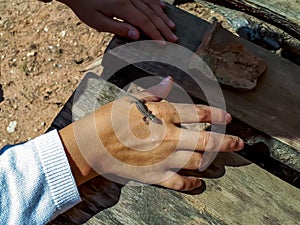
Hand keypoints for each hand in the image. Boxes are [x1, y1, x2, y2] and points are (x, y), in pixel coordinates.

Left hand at [58, 0, 177, 41]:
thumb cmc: (85, 6)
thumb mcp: (97, 22)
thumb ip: (118, 28)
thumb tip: (137, 35)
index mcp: (122, 6)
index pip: (144, 22)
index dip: (155, 34)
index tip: (163, 43)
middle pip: (151, 14)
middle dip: (163, 28)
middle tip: (173, 38)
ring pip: (151, 5)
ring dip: (163, 16)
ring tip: (171, 26)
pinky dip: (156, 2)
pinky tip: (162, 8)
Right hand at [59, 77, 243, 190]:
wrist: (91, 147)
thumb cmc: (108, 120)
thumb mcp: (130, 100)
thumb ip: (154, 92)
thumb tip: (170, 82)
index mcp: (163, 116)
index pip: (198, 114)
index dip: (216, 115)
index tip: (228, 117)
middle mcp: (168, 138)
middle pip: (207, 141)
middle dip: (227, 142)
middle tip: (239, 143)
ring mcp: (163, 159)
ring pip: (198, 162)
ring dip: (212, 161)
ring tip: (220, 161)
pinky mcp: (155, 176)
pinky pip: (180, 183)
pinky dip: (192, 184)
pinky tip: (198, 182)